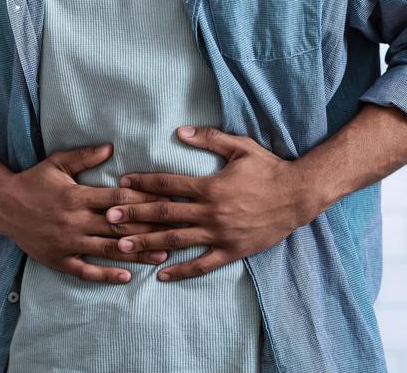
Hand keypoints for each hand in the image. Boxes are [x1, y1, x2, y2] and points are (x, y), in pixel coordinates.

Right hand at [0, 142, 172, 283]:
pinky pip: (85, 270)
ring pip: (108, 250)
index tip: (166, 201)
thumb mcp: (56, 163)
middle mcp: (74, 221)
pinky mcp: (59, 259)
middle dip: (149, 229)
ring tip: (162, 255)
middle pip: (118, 226)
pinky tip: (127, 277)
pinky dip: (106, 275)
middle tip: (176, 231)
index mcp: (77, 196)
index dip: (143, 200)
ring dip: (137, 253)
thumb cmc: (33, 181)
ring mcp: (67, 242)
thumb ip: (84, 156)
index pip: (117, 199)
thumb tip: (111, 147)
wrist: (1, 204)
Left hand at [104, 126, 327, 280]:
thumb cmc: (268, 169)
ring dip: (148, 243)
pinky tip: (161, 275)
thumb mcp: (241, 147)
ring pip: (177, 240)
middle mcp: (210, 211)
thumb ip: (210, 139)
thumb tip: (180, 132)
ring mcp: (220, 233)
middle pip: (164, 213)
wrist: (298, 196)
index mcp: (209, 186)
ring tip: (123, 246)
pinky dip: (181, 271)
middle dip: (134, 214)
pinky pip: (202, 264)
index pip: (167, 183)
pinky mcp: (231, 251)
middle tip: (109, 217)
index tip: (121, 184)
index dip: (142, 183)